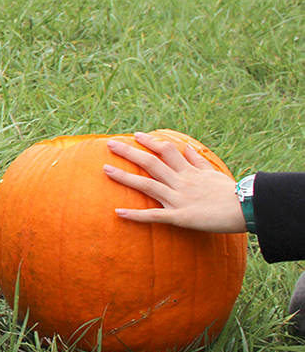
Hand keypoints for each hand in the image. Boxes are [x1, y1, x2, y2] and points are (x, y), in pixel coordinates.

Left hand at [102, 132, 244, 232]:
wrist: (246, 209)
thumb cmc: (232, 193)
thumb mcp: (214, 173)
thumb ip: (198, 162)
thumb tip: (186, 148)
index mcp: (189, 171)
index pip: (166, 150)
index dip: (150, 142)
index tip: (136, 135)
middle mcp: (181, 181)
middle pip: (151, 163)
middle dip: (129, 153)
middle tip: (110, 144)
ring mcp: (178, 198)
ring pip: (146, 185)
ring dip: (124, 177)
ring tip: (105, 170)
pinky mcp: (180, 216)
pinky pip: (153, 215)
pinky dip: (135, 215)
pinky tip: (118, 212)